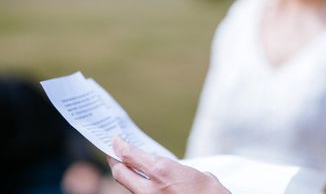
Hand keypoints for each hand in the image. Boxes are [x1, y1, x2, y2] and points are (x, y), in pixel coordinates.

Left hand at [107, 137, 229, 193]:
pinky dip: (139, 186)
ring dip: (128, 177)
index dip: (119, 146)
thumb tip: (172, 170)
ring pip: (128, 187)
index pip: (129, 155)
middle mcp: (149, 187)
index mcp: (161, 170)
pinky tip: (144, 182)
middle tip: (114, 153)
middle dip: (115, 162)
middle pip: (120, 173)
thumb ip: (176, 168)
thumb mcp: (194, 173)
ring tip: (128, 168)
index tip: (115, 140)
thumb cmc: (210, 192)